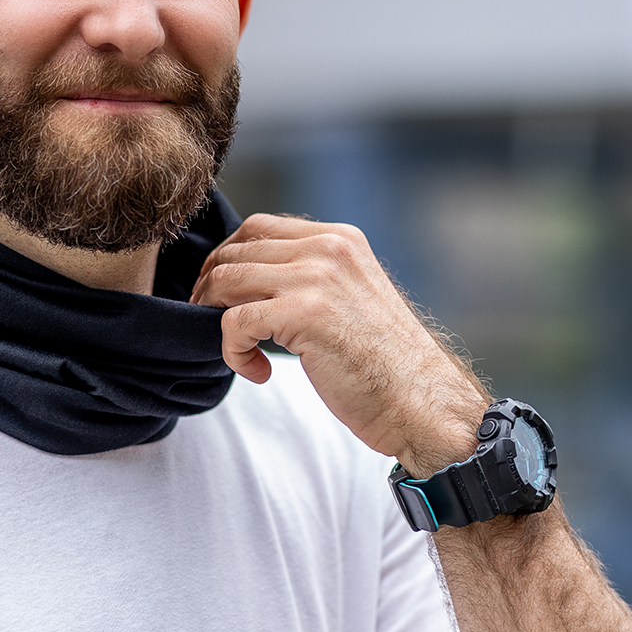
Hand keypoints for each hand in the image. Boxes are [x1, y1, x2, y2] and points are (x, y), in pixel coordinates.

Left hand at [190, 214, 484, 475]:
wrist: (421, 404)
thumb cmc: (384, 365)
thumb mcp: (350, 297)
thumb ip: (310, 277)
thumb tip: (248, 280)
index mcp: (339, 238)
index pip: (257, 228)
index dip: (226, 259)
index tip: (218, 295)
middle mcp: (327, 248)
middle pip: (235, 250)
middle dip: (210, 287)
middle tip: (211, 323)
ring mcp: (316, 277)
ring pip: (226, 280)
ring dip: (214, 318)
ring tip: (235, 349)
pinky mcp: (303, 314)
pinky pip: (234, 322)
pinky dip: (232, 351)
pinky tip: (258, 372)